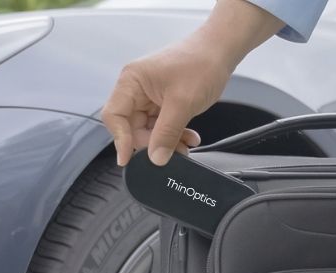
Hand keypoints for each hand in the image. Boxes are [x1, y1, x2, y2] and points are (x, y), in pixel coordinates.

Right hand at [101, 0, 285, 166]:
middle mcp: (136, 87)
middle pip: (131, 127)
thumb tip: (155, 158)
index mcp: (132, 80)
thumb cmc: (201, 63)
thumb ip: (167, 133)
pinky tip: (189, 137)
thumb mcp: (182, 103)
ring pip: (149, 129)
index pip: (114, 116)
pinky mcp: (162, 101)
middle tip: (171, 154)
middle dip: (151, 143)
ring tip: (185, 146)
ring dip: (166, 141)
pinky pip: (162, 125)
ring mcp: (149, 95)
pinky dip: (174, 134)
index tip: (128, 159)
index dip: (120, 139)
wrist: (221, 51)